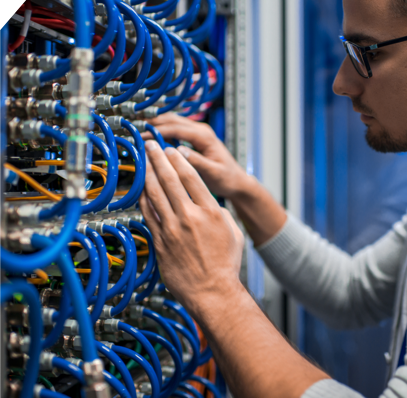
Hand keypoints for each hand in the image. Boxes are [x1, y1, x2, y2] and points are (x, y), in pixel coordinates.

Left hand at [139, 140, 244, 316]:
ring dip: (148, 173)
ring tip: (143, 160)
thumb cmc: (225, 265)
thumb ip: (219, 212)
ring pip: (155, 193)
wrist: (212, 292)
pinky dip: (143, 198)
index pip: (191, 177)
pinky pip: (148, 214)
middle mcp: (190, 216)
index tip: (172, 150)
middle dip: (159, 158)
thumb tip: (208, 203)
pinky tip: (140, 188)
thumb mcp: (233, 232)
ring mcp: (172, 229)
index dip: (178, 160)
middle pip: (170, 179)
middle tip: (151, 146)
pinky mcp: (160, 241)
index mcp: (210, 211)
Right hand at [143, 113, 250, 198]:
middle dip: (153, 123)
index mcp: (205, 136)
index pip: (176, 128)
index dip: (157, 131)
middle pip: (172, 120)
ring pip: (172, 122)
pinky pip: (175, 130)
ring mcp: (198, 133)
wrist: (236, 181)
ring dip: (156, 125)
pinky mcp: (194, 139)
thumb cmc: (228, 178)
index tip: (142, 136)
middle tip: (134, 130)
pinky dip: (162, 131)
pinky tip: (151, 138)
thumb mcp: (213, 172)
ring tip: (138, 131)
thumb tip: (179, 152)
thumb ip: (197, 162)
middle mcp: (201, 131)